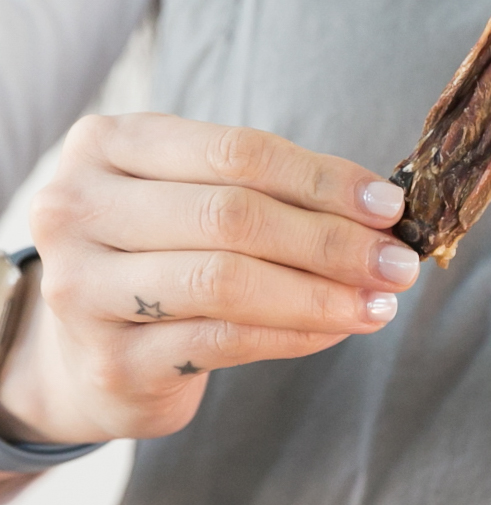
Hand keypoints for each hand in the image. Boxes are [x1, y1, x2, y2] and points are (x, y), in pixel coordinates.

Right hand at [0, 114, 419, 444]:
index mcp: (109, 144)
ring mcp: (83, 288)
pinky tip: (338, 328)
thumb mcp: (198, 198)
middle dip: (332, 240)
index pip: (239, 152)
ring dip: (322, 292)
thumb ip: (273, 191)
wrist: (85, 356)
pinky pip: (224, 341)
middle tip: (399, 264)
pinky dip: (295, 333)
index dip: (324, 180)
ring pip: (227, 280)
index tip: (390, 207)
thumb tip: (383, 210)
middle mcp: (78, 208)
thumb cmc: (164, 254)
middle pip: (233, 215)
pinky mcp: (109, 360)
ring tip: (381, 302)